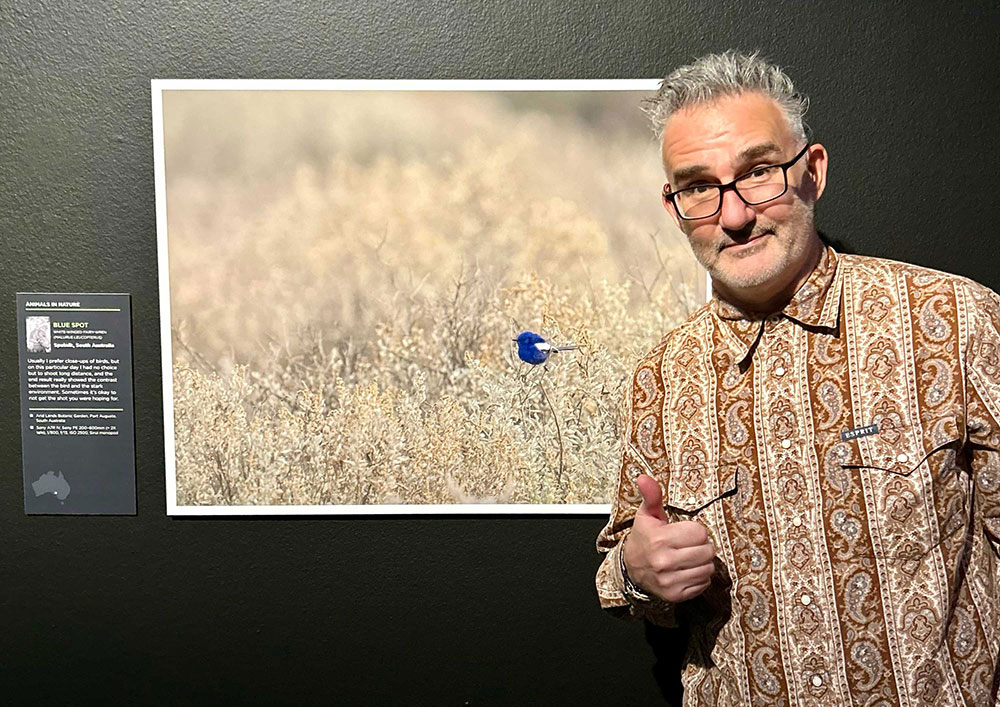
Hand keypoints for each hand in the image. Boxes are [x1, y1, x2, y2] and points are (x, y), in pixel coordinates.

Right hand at [623, 474, 715, 602]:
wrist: (631, 569)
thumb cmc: (644, 539)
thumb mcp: (647, 515)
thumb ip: (651, 496)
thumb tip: (644, 477)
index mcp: (659, 539)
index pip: (699, 533)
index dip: (695, 531)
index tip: (684, 532)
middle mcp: (664, 562)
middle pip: (707, 551)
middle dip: (702, 546)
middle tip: (689, 545)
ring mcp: (670, 581)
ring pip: (707, 568)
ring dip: (702, 562)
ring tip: (689, 558)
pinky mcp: (675, 595)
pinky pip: (703, 584)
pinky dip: (699, 577)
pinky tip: (687, 571)